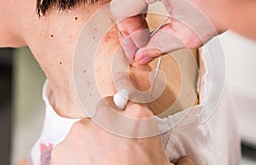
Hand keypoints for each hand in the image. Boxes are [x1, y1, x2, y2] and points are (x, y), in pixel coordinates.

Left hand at [51, 98, 193, 164]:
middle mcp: (109, 118)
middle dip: (109, 127)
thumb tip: (186, 160)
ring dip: (92, 142)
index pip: (129, 102)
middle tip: (115, 150)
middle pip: (106, 112)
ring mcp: (83, 131)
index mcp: (138, 119)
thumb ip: (178, 159)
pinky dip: (76, 155)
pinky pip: (71, 146)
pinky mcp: (64, 148)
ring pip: (87, 128)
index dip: (128, 117)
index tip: (126, 125)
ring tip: (101, 162)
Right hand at [110, 0, 217, 63]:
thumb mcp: (189, 32)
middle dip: (130, 25)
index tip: (136, 49)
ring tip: (143, 32)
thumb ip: (160, 45)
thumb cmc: (222, 0)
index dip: (128, 34)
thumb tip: (142, 55)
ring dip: (133, 11)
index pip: (122, 8)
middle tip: (139, 44)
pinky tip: (147, 11)